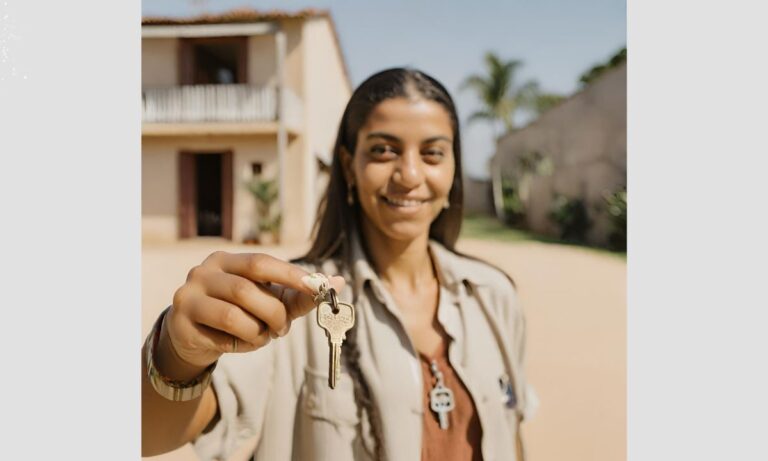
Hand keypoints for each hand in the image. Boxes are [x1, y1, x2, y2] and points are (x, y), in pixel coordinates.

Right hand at [156, 251, 344, 378]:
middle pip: (247, 290)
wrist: (192, 337)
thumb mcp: (267, 300)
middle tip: (283, 328)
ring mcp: (188, 296)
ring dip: (257, 332)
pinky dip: (240, 345)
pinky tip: (239, 343)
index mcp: (226, 260)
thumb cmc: (239, 313)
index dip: (289, 274)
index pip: (261, 262)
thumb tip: (338, 282)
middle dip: (274, 313)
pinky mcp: (181, 323)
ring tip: (261, 336)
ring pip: (233, 316)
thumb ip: (299, 294)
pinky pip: (221, 338)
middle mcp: (203, 272)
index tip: (317, 287)